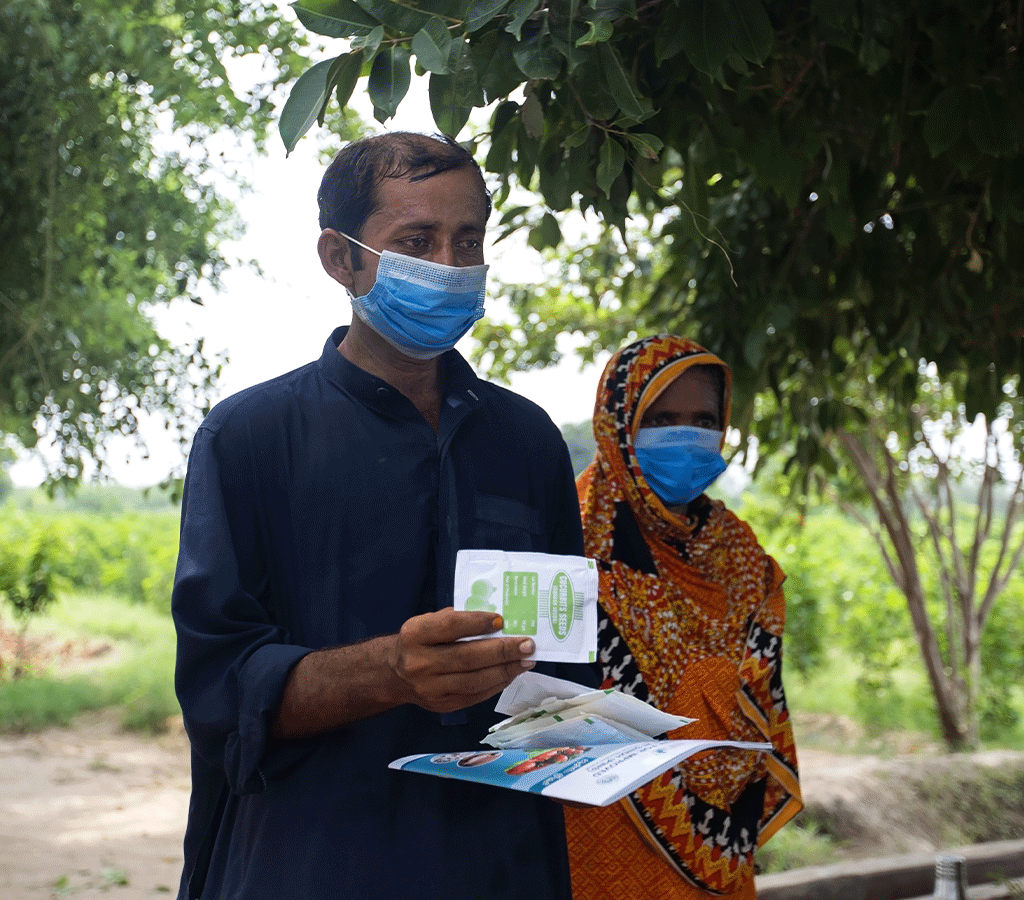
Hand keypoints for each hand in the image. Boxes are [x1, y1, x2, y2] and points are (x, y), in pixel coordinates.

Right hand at [388, 608, 535, 713]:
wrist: (394, 675)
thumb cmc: (419, 641)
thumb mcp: (428, 622)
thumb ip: (456, 619)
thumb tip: (496, 621)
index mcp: (415, 635)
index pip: (450, 627)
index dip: (477, 623)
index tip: (502, 620)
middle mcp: (420, 663)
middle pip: (467, 657)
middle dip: (502, 651)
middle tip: (528, 644)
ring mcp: (431, 688)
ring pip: (475, 681)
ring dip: (506, 670)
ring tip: (527, 660)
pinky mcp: (443, 706)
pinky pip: (475, 695)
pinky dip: (497, 684)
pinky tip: (512, 673)